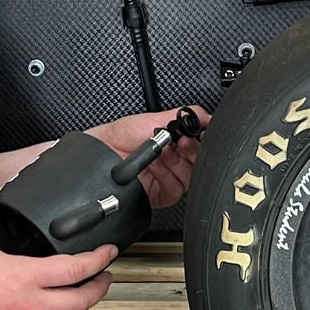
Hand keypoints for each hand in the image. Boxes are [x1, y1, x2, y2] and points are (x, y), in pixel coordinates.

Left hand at [87, 107, 209, 208]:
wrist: (101, 153)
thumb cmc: (121, 135)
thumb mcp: (155, 119)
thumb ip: (185, 116)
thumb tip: (208, 116)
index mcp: (175, 142)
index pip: (199, 145)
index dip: (202, 141)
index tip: (200, 135)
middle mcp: (173, 160)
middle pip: (198, 162)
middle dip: (192, 152)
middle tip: (184, 144)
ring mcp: (167, 177)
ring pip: (190, 178)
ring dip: (178, 164)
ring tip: (164, 154)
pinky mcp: (160, 194)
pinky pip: (176, 191)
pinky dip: (168, 179)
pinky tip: (156, 168)